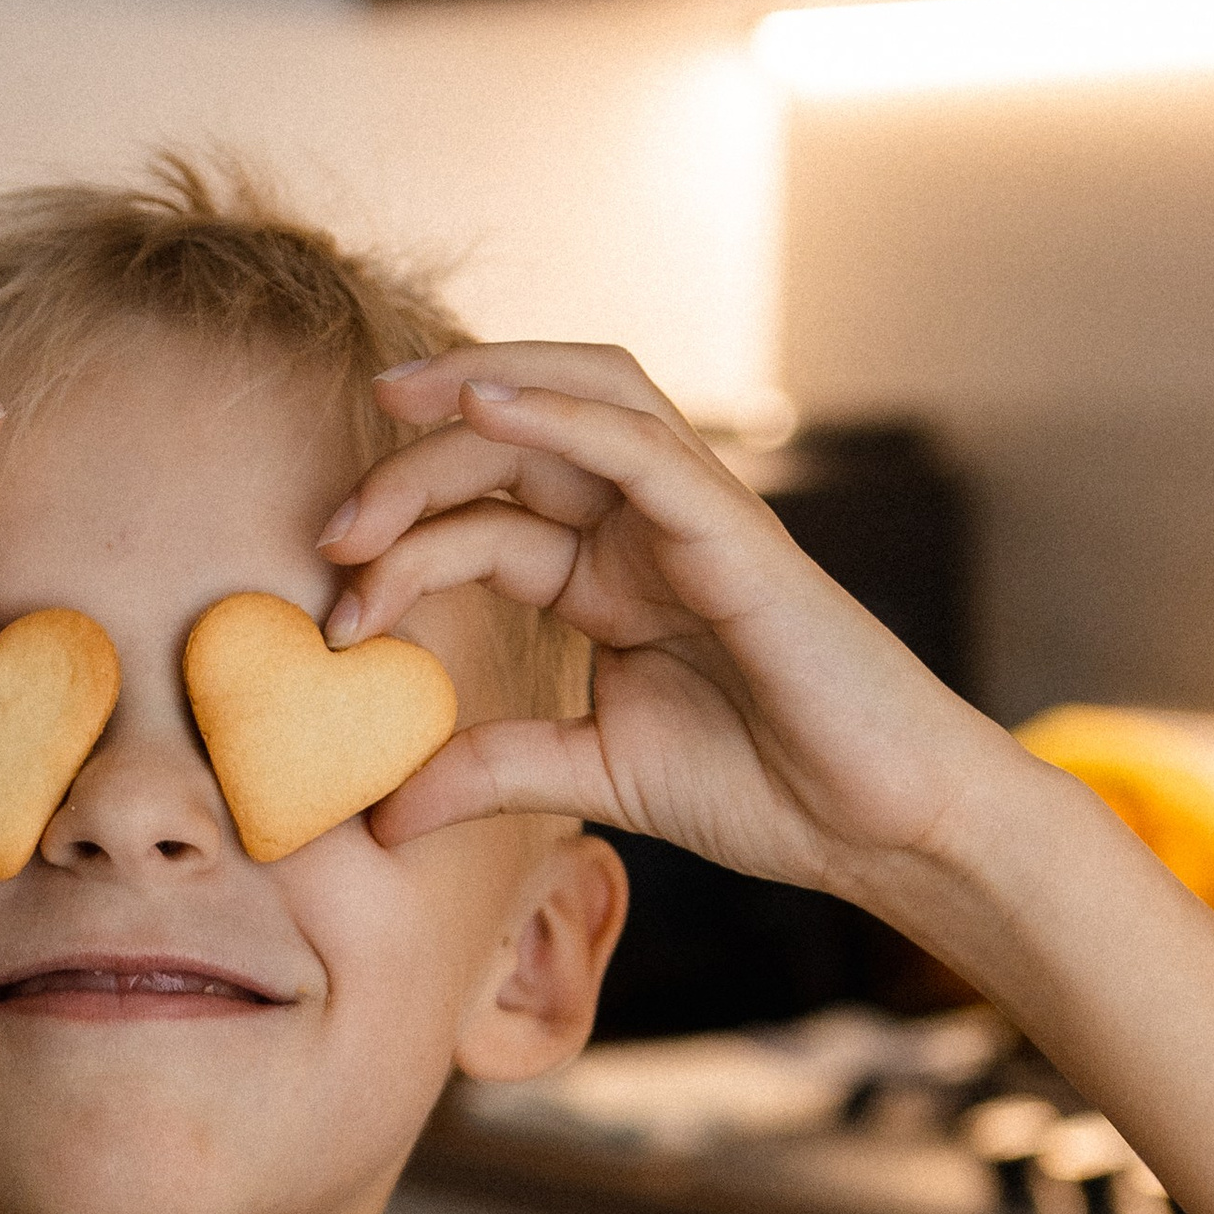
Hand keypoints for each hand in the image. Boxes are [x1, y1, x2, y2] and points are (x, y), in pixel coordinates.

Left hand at [321, 344, 1017, 901]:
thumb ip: (491, 772)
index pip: (484, 523)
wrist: (879, 825)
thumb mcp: (592, 776)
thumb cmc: (765, 789)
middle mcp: (644, 528)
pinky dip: (559, 409)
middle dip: (412, 469)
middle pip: (512, 446)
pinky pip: (638, 441)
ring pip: (576, 402)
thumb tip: (379, 812)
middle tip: (334, 532)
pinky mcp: (735, 528)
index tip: (334, 620)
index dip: (399, 552)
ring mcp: (692, 516)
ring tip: (393, 402)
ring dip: (478, 389)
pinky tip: (484, 400)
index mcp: (608, 577)